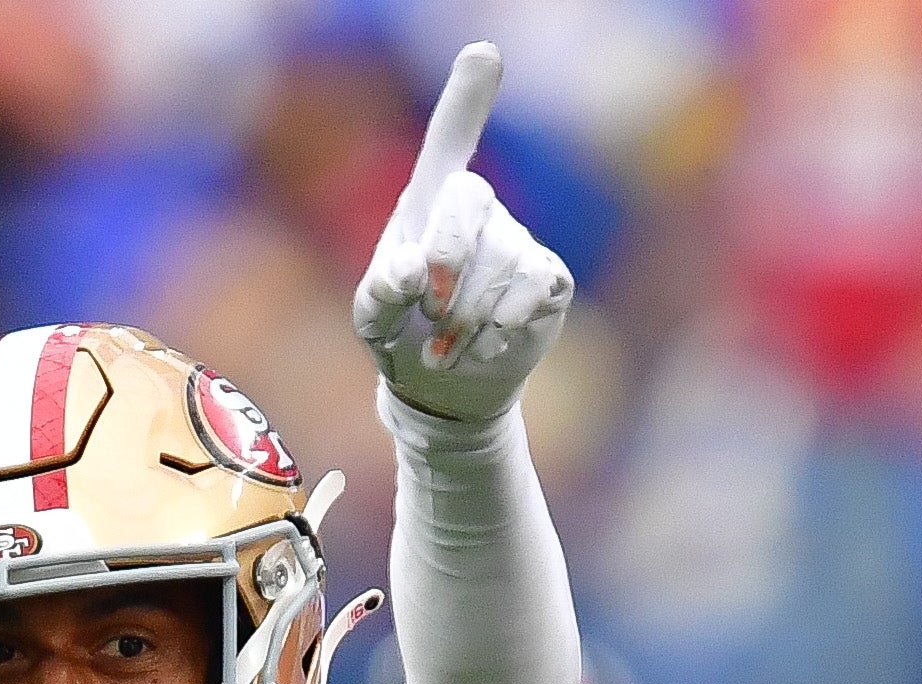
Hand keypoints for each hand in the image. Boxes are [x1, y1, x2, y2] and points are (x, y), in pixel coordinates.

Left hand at [352, 44, 573, 423]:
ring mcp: (518, 243)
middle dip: (449, 254)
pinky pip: (535, 285)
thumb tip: (413, 271)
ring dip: (468, 314)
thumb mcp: (372, 319)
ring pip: (500, 259)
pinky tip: (486, 345)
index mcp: (429, 203)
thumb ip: (378, 292)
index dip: (468, 99)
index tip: (484, 53)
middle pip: (470, 197)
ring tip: (447, 347)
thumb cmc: (402, 337)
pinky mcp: (548, 281)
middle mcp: (479, 211)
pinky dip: (504, 323)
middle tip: (429, 308)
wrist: (446, 391)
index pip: (450, 140)